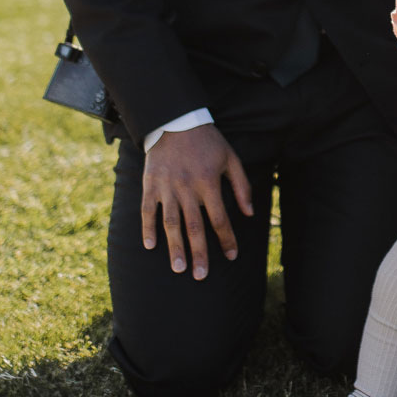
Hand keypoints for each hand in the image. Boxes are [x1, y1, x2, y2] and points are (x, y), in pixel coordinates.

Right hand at [143, 123, 252, 279]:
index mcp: (209, 183)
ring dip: (175, 247)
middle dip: (199, 253)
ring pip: (171, 223)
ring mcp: (167, 187)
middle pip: (194, 227)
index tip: (231, 256)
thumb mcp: (231, 158)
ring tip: (178, 268)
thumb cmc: (207, 141)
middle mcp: (187, 188)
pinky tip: (150, 246)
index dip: (226, 239)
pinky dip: (148, 228)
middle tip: (201, 276)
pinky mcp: (150, 184)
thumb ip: (241, 186)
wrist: (175, 120)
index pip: (220, 218)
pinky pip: (148, 210)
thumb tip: (249, 213)